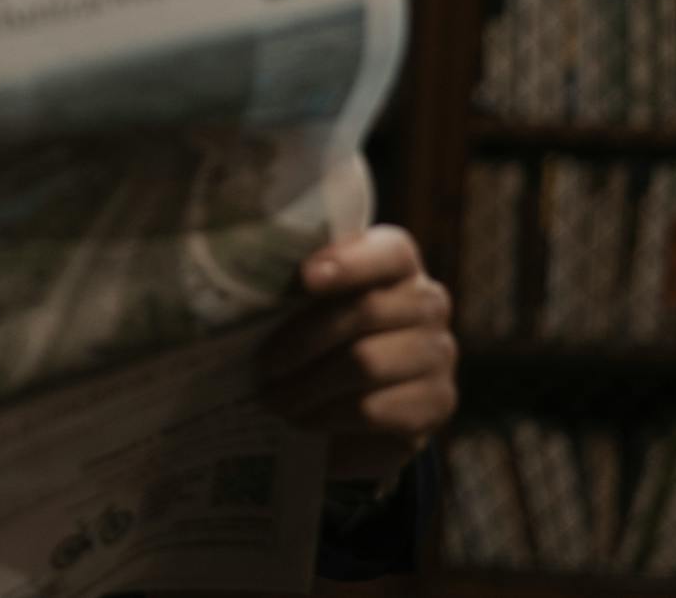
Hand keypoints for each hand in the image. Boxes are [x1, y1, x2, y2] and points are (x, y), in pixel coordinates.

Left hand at [264, 225, 457, 484]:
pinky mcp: (436, 405)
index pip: (388, 251)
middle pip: (366, 313)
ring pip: (366, 365)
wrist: (364, 406)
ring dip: (309, 387)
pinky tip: (302, 423)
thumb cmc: (324, 338)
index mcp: (398, 264)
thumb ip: (293, 290)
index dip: (348, 261)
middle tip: (264, 367)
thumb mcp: (311, 307)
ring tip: (272, 401)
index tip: (304, 277)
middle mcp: (429, 303)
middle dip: (305, 340)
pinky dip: (329, 418)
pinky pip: (377, 411)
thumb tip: (237, 290)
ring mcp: (439, 354)